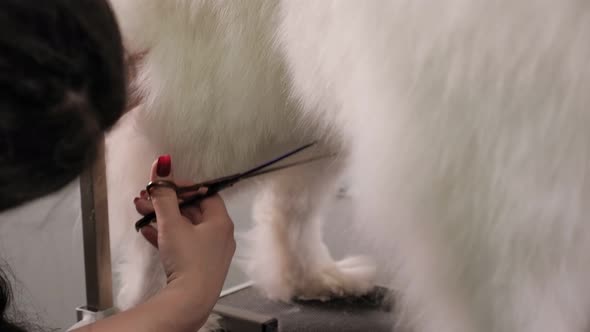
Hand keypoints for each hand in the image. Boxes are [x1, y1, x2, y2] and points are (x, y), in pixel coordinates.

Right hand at [134, 155, 235, 308]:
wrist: (189, 301)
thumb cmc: (188, 261)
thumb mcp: (172, 223)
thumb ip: (164, 194)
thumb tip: (163, 165)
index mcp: (221, 221)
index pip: (204, 193)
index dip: (183, 186)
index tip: (164, 185)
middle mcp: (220, 235)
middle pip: (192, 209)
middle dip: (166, 202)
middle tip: (146, 197)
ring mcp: (210, 252)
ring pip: (185, 227)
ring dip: (163, 218)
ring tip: (141, 212)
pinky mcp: (198, 266)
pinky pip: (182, 244)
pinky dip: (166, 235)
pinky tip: (147, 231)